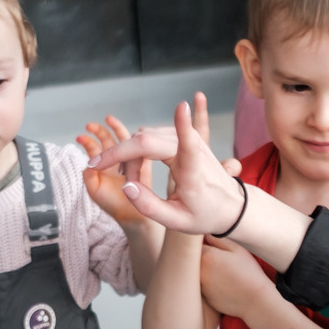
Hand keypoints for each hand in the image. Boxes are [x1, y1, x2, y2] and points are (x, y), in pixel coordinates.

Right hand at [87, 102, 241, 235]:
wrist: (228, 205)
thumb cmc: (204, 215)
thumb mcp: (175, 222)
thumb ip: (148, 207)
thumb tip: (126, 186)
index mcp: (194, 171)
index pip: (189, 145)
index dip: (184, 125)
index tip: (183, 107)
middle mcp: (193, 149)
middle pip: (146, 140)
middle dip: (119, 154)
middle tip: (99, 170)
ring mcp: (187, 138)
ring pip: (144, 137)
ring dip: (130, 156)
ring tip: (134, 182)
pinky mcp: (182, 135)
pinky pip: (149, 136)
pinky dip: (137, 151)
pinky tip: (137, 169)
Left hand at [197, 237, 273, 318]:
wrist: (255, 300)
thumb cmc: (249, 272)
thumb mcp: (237, 249)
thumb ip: (218, 239)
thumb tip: (205, 235)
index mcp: (206, 256)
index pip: (195, 244)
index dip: (204, 243)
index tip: (212, 245)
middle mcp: (199, 271)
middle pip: (193, 259)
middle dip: (201, 256)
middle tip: (219, 259)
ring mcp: (200, 286)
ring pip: (196, 273)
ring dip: (204, 270)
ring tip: (223, 272)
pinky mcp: (204, 297)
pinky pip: (202, 286)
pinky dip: (209, 283)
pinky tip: (223, 284)